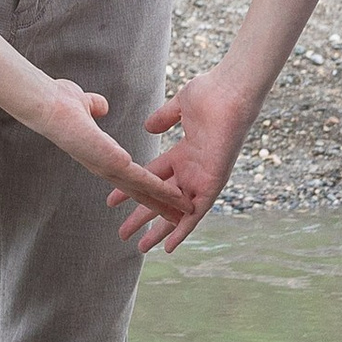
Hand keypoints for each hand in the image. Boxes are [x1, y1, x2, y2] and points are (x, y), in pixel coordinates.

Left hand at [29, 78, 195, 225]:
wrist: (46, 104)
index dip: (146, 184)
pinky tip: (175, 195)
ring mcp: (108, 167)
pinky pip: (142, 179)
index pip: (128, 174)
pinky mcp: (112, 163)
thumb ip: (94, 105)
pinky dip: (159, 188)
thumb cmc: (58, 102)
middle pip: (138, 189)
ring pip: (144, 188)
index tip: (161, 192)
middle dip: (159, 203)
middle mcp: (104, 166)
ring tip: (184, 212)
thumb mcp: (82, 102)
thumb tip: (99, 106)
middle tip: (177, 217)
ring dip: (165, 200)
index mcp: (100, 154)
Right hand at [108, 65, 256, 254]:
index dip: (133, 188)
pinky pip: (196, 214)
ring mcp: (202, 179)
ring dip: (158, 230)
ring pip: (176, 212)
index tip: (111, 201)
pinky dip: (183, 230)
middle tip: (123, 233)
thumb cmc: (210, 93)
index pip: (153, 176)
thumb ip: (164, 118)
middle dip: (142, 217)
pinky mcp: (212, 185)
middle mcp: (193, 170)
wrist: (229, 93)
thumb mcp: (179, 108)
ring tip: (140, 248)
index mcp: (185, 154)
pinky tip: (169, 246)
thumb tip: (148, 127)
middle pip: (161, 199)